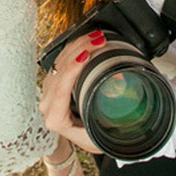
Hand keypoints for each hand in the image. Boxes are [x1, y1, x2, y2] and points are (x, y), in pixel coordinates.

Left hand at [39, 31, 105, 155]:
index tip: (86, 55)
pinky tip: (87, 40)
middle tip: (98, 40)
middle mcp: (48, 104)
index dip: (72, 69)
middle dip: (80, 50)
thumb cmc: (89, 137)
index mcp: (56, 118)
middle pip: (60, 70)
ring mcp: (49, 90)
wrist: (79, 138)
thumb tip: (127, 113)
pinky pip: (61, 59)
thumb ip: (108, 126)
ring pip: (59, 61)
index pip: (61, 89)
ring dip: (78, 45)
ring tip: (97, 37)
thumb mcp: (100, 137)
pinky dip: (75, 47)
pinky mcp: (54, 81)